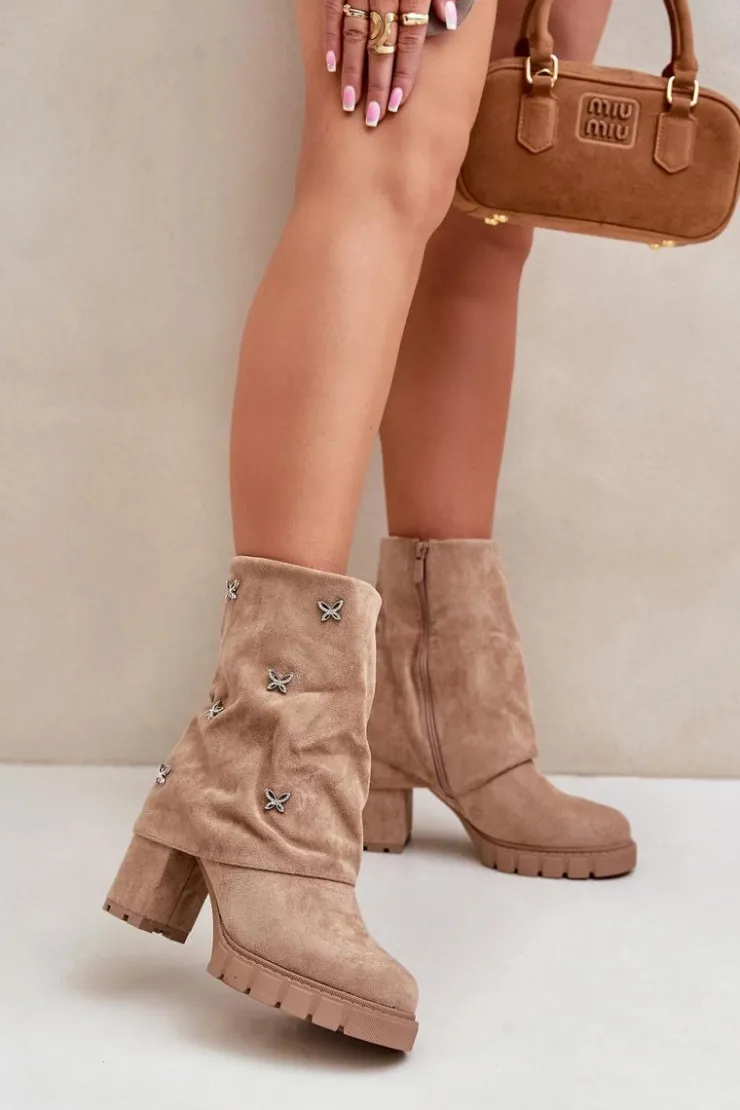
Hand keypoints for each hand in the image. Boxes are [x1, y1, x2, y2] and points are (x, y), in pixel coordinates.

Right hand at [324, 1, 458, 125]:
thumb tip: (449, 23)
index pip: (411, 39)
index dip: (404, 72)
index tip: (397, 103)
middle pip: (382, 45)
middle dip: (377, 83)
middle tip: (373, 117)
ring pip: (355, 34)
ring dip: (351, 71)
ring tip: (349, 103)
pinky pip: (333, 12)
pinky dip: (331, 39)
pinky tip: (331, 67)